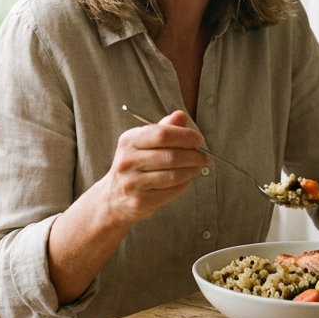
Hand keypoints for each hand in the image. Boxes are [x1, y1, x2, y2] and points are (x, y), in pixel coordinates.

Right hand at [102, 110, 210, 225]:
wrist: (113, 198)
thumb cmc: (134, 165)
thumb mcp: (143, 142)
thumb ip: (163, 128)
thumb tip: (181, 116)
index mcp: (129, 141)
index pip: (161, 134)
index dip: (185, 136)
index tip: (199, 139)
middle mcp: (127, 161)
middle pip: (170, 156)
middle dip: (194, 156)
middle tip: (205, 156)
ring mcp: (132, 183)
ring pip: (173, 175)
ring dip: (192, 170)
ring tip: (198, 167)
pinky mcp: (140, 201)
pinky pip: (171, 191)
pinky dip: (184, 184)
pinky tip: (187, 179)